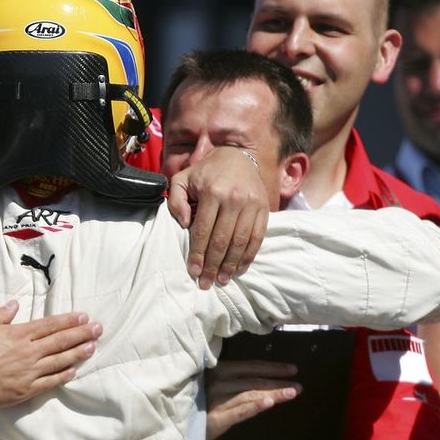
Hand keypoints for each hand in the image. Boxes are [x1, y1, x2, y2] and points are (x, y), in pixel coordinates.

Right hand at [0, 301, 101, 408]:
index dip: (69, 320)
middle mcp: (27, 352)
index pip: (50, 325)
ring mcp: (28, 373)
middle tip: (99, 329)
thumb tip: (14, 305)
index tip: (84, 316)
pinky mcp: (25, 390)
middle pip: (60, 341)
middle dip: (82, 334)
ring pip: (60, 361)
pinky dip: (63, 376)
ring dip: (78, 353)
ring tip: (93, 347)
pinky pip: (49, 382)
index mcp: (18, 334)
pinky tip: (74, 370)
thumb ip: (0, 314)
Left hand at [167, 146, 268, 289]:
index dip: (198, 254)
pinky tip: (240, 268)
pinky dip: (249, 256)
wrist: (236, 156)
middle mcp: (234, 198)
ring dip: (231, 265)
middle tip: (206, 283)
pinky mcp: (264, 207)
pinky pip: (258, 237)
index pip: (203, 231)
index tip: (194, 272)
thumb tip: (184, 224)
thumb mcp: (182, 179)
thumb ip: (175, 200)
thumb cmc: (205, 172)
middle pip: (222, 240)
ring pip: (241, 242)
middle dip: (213, 265)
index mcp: (212, 192)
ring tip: (222, 280)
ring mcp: (252, 203)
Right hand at [205, 360, 299, 439]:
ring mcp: (216, 400)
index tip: (292, 370)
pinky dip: (255, 406)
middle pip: (254, 381)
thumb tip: (261, 381)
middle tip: (298, 385)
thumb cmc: (196, 404)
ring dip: (274, 393)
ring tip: (292, 393)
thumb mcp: (212, 388)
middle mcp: (218, 382)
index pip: (250, 367)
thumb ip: (232, 383)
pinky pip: (240, 411)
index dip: (272, 368)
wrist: (177, 425)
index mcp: (218, 371)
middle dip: (278, 382)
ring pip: (251, 394)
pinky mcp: (216, 418)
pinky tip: (269, 403)